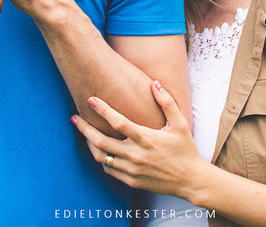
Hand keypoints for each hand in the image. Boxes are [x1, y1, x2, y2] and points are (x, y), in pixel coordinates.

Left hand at [71, 80, 208, 198]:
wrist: (190, 180)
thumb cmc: (185, 149)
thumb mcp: (180, 124)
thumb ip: (166, 102)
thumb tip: (154, 83)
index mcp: (146, 139)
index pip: (118, 123)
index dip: (103, 110)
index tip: (91, 99)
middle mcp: (136, 156)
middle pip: (101, 142)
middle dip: (85, 128)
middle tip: (75, 118)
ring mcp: (132, 170)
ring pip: (102, 157)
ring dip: (90, 144)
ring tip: (84, 133)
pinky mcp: (131, 181)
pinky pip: (109, 170)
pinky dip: (102, 158)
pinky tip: (100, 149)